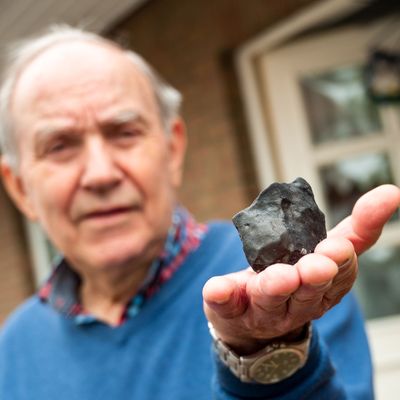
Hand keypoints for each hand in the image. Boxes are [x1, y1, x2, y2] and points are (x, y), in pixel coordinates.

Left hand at [203, 184, 399, 354]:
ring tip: (277, 277)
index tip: (342, 244)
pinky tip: (217, 288)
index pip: (341, 269)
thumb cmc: (291, 276)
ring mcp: (265, 309)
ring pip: (273, 300)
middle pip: (311, 291)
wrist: (252, 320)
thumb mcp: (323, 252)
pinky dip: (222, 296)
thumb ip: (356, 229)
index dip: (345, 258)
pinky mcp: (232, 310)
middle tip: (317, 264)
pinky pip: (226, 305)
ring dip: (276, 288)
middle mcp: (299, 301)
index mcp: (324, 283)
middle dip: (315, 277)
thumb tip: (394, 191)